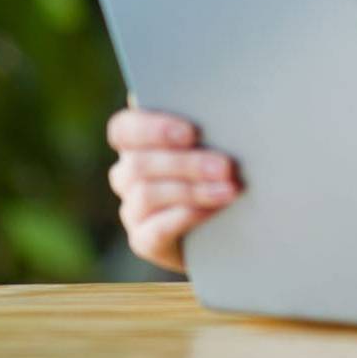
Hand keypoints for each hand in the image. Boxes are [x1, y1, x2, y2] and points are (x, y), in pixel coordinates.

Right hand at [107, 100, 241, 273]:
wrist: (232, 221)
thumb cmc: (223, 167)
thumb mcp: (217, 143)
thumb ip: (210, 129)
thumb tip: (230, 117)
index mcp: (138, 142)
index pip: (124, 129)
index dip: (152, 129)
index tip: (190, 132)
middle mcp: (128, 175)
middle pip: (139, 164)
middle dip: (186, 163)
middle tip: (225, 166)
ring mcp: (133, 209)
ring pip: (147, 194)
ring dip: (193, 190)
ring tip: (230, 190)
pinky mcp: (144, 240)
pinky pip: (156, 230)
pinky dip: (186, 217)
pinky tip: (214, 210)